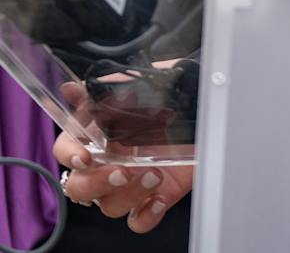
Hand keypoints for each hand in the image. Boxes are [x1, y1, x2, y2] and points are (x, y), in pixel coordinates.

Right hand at [54, 80, 194, 233]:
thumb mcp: (138, 85)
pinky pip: (138, 220)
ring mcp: (129, 183)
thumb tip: (72, 90)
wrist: (207, 108)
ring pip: (109, 205)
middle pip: (79, 187)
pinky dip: (145, 215)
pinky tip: (159, 199)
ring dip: (129, 195)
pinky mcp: (153, 197)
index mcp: (98, 136)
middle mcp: (107, 163)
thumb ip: (104, 90)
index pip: (64, 150)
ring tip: (155, 174)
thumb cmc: (168, 97)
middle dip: (97, 183)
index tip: (84, 158)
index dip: (69, 156)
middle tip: (121, 171)